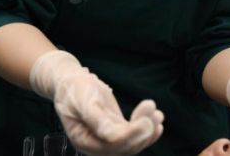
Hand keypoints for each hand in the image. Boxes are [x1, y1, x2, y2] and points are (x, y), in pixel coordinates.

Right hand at [30, 50, 163, 155]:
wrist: (71, 82)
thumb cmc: (75, 90)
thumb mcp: (84, 102)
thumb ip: (97, 120)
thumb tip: (112, 135)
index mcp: (84, 141)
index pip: (112, 145)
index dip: (131, 135)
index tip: (145, 120)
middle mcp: (96, 145)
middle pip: (125, 147)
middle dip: (143, 132)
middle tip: (154, 113)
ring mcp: (107, 138)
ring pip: (132, 142)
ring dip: (148, 130)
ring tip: (158, 114)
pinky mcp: (116, 129)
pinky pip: (134, 135)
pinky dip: (147, 128)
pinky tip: (158, 118)